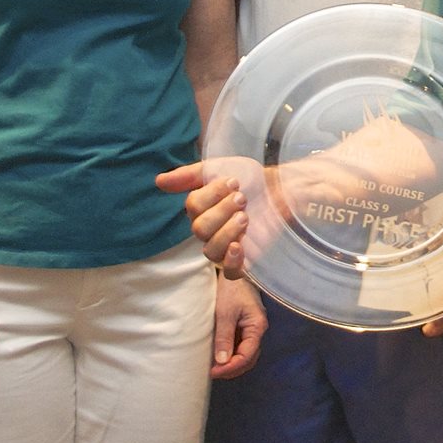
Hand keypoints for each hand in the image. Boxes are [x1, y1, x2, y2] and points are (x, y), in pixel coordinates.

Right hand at [157, 157, 277, 277]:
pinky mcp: (246, 261)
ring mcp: (227, 248)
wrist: (283, 189)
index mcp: (202, 211)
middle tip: (242, 198)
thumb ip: (189, 175)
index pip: (193, 208)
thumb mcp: (220, 169)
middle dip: (221, 210)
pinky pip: (230, 273)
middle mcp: (210, 231)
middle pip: (200, 229)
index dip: (212, 194)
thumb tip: (158, 182)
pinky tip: (240, 245)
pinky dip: (232, 261)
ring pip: (211, 250)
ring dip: (228, 230)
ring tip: (245, 216)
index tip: (234, 182)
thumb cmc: (251, 180)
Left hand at [212, 273, 266, 378]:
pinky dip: (230, 354)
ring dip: (231, 363)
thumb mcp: (225, 313)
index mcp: (257, 327)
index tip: (213, 371)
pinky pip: (240, 346)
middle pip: (249, 358)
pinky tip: (218, 356)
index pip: (247, 356)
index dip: (231, 367)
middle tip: (213, 373)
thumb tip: (222, 362)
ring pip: (245, 354)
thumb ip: (224, 337)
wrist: (234, 269)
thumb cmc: (231, 288)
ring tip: (214, 367)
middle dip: (232, 369)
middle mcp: (257, 330)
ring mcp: (252, 328)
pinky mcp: (244, 325)